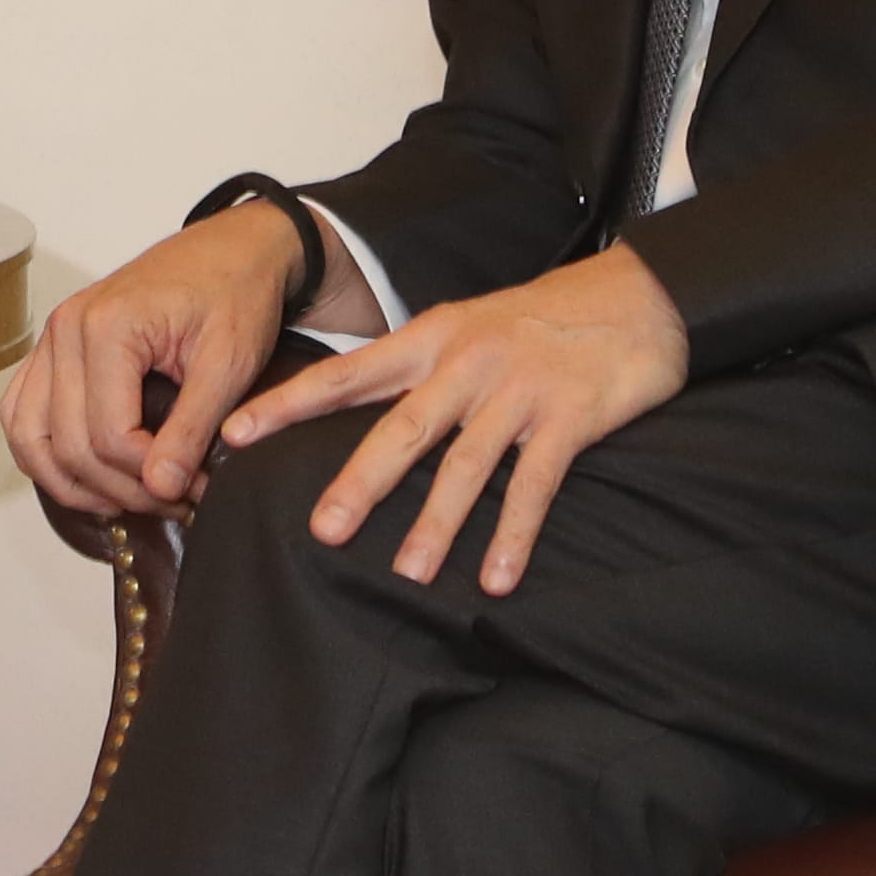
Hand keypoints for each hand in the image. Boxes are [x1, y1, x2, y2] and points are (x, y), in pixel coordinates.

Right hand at [0, 204, 320, 518]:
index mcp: (107, 326)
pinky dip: (41, 452)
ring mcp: (53, 337)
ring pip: (29, 435)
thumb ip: (192, 429)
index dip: (149, 478)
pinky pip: (22, 411)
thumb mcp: (228, 364)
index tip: (192, 487)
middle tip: (172, 500)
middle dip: (120, 489)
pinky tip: (83, 474)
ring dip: (70, 482)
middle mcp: (66, 329)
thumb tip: (160, 488)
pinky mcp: (55, 348)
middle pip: (68, 444)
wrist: (233, 250)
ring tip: (124, 501)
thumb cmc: (235, 293)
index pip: (110, 436)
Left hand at [219, 245, 687, 595]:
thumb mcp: (472, 328)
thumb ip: (423, 370)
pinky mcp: (569, 418)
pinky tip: (495, 578)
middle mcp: (467, 362)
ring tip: (407, 573)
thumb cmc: (548, 319)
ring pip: (465, 464)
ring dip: (435, 522)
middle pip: (402, 428)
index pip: (346, 373)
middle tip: (322, 530)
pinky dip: (513, 535)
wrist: (640, 297)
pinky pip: (534, 486)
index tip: (234, 433)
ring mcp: (518, 390)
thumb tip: (369, 421)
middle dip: (359, 482)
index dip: (289, 403)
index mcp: (432, 338)